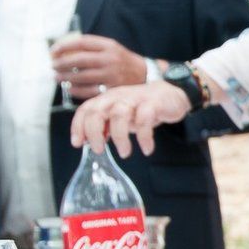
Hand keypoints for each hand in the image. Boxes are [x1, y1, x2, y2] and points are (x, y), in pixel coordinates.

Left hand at [49, 33, 151, 99]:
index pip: (81, 42)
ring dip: (65, 77)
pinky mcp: (112, 89)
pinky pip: (88, 90)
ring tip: (57, 77)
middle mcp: (110, 59)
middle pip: (79, 60)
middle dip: (61, 63)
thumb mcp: (111, 48)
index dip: (63, 46)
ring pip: (81, 76)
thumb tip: (63, 50)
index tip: (53, 51)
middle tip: (53, 66)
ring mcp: (112, 75)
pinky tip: (68, 88)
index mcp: (109, 46)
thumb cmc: (122, 61)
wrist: (145, 75)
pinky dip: (75, 90)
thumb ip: (91, 47)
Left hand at [70, 80, 190, 155]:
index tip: (78, 143)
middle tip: (99, 150)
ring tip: (125, 153)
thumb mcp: (119, 116)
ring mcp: (135, 99)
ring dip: (119, 138)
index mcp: (106, 100)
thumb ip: (105, 126)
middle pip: (97, 111)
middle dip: (94, 132)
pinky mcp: (153, 103)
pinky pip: (145, 120)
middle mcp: (117, 97)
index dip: (78, 127)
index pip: (85, 110)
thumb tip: (90, 142)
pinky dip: (144, 138)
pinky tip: (146, 149)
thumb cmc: (141, 108)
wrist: (169, 96)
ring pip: (119, 115)